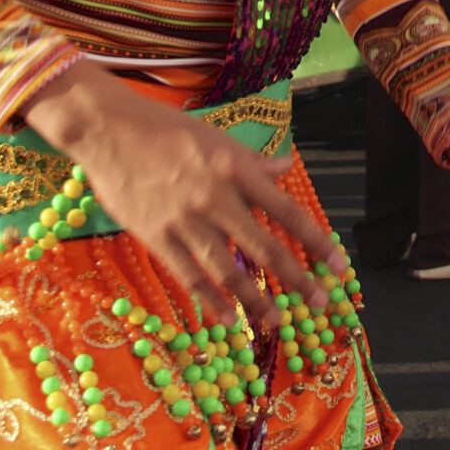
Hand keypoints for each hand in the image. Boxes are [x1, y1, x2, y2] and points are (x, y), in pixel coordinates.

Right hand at [24, 60, 345, 327]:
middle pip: (264, 246)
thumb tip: (287, 168)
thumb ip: (253, 161)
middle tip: (320, 301)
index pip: (286, 211)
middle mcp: (215, 197)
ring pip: (228, 269)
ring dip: (255, 298)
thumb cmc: (167, 130)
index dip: (315, 241)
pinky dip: (210, 301)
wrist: (110, 129)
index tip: (339, 264)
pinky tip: (228, 319)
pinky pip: (189, 276)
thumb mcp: (218, 138)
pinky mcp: (156, 236)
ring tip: (275, 320)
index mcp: (236, 169)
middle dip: (296, 278)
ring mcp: (184, 220)